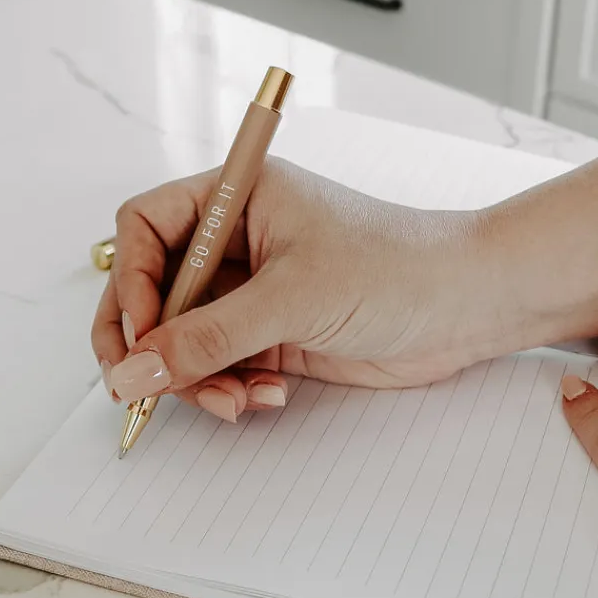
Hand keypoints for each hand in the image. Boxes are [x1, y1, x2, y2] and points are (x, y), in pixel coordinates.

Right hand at [92, 159, 497, 419]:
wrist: (466, 305)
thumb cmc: (394, 268)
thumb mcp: (292, 298)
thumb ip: (206, 337)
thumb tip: (132, 371)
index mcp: (236, 197)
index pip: (145, 227)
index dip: (132, 280)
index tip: (143, 333)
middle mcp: (236, 241)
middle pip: (153, 289)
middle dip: (149, 343)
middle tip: (142, 389)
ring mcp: (253, 290)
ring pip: (183, 337)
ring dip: (194, 377)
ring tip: (231, 400)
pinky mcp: (272, 333)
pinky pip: (220, 365)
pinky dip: (229, 388)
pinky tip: (268, 396)